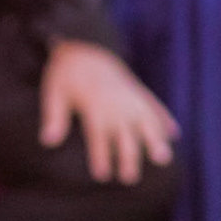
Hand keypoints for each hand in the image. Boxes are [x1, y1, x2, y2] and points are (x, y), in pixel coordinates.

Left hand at [39, 40, 175, 184]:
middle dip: (128, 158)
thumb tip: (47, 142)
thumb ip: (54, 117)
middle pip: (125, 136)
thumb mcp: (54, 92)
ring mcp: (131, 96)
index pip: (98, 137)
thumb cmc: (65, 71)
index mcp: (95, 105)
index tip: (102, 176)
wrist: (83, 41)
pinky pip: (155, 105)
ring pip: (147, 122)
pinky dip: (164, 118)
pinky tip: (174, 132)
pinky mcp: (138, 89)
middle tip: (129, 178)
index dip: (100, 157)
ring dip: (155, 140)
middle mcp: (116, 104)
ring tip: (162, 158)